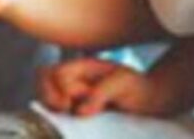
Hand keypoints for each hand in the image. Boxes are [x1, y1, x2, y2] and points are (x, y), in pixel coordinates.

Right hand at [38, 58, 166, 117]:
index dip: (60, 89)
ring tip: (67, 117)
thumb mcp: (125, 83)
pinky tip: (69, 125)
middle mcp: (74, 81)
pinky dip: (57, 119)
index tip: (71, 104)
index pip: (56, 73)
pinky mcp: (76, 114)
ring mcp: (74, 97)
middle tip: (65, 109)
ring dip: (51, 108)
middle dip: (48, 97)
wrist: (150, 103)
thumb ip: (102, 92)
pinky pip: (56, 114)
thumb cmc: (138, 87)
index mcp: (83, 68)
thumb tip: (79, 112)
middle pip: (43, 81)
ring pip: (46, 98)